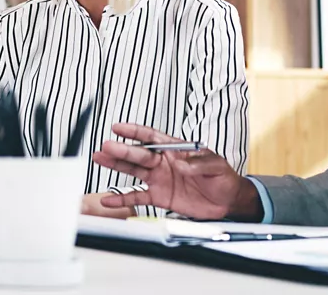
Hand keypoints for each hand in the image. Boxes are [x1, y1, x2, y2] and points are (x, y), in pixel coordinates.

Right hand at [91, 123, 260, 219]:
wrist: (227, 201)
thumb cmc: (223, 178)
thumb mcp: (216, 165)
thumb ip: (199, 162)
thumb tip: (182, 163)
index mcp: (176, 150)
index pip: (152, 137)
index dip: (135, 132)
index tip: (119, 127)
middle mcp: (163, 162)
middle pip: (139, 154)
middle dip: (122, 150)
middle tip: (107, 146)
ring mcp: (159, 179)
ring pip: (133, 171)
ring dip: (116, 166)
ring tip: (100, 159)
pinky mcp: (159, 196)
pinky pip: (137, 197)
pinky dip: (122, 199)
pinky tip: (109, 200)